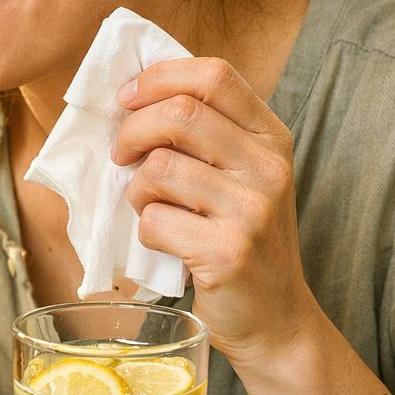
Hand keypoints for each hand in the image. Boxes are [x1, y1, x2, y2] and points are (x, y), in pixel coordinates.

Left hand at [114, 57, 318, 367]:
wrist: (274, 318)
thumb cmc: (240, 237)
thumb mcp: (239, 176)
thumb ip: (203, 134)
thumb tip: (129, 97)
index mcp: (271, 137)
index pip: (214, 76)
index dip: (158, 78)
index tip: (125, 98)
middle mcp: (269, 167)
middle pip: (179, 115)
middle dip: (131, 132)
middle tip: (120, 156)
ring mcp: (253, 210)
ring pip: (159, 169)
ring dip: (137, 190)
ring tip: (150, 207)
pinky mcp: (229, 252)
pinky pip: (155, 221)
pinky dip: (145, 231)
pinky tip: (164, 242)